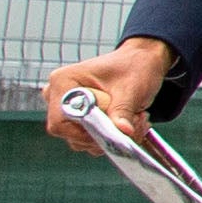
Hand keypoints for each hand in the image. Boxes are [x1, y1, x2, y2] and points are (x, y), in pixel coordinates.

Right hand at [45, 39, 175, 149]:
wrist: (142, 62)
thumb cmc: (134, 67)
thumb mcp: (131, 89)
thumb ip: (123, 111)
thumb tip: (123, 133)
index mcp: (63, 82)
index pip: (60, 122)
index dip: (84, 134)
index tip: (112, 132)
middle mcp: (59, 96)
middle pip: (70, 134)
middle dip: (105, 135)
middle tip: (135, 122)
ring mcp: (69, 109)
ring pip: (83, 139)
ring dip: (112, 136)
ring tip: (136, 118)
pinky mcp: (80, 118)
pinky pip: (91, 138)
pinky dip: (112, 136)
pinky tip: (131, 121)